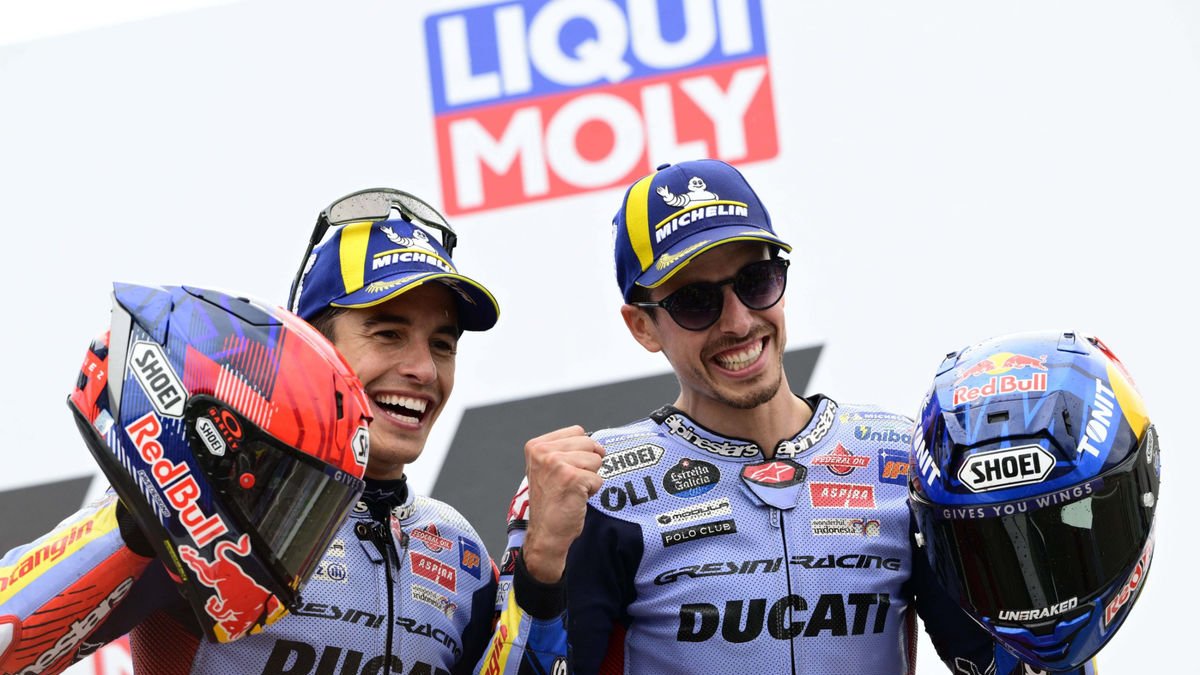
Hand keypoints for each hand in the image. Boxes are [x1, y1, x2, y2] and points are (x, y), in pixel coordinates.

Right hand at [520, 425, 603, 583]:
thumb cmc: (551, 503)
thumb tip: (597, 444)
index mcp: (536, 445)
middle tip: (570, 483)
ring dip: (590, 478)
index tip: (567, 471)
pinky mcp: (572, 478)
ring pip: (596, 460)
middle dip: (588, 464)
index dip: (581, 451)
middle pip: (589, 443)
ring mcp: (557, 464)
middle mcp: (543, 451)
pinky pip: (598, 479)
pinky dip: (592, 491)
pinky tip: (576, 499)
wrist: (546, 534)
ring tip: (572, 491)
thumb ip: (565, 450)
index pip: (578, 431)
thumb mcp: (547, 468)